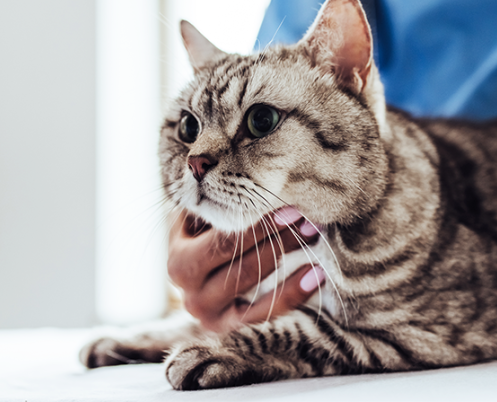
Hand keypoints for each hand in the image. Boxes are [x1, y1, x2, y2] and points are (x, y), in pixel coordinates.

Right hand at [166, 207, 323, 332]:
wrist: (192, 275)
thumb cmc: (199, 237)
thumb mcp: (196, 219)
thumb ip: (209, 202)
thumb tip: (222, 168)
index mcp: (179, 264)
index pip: (224, 243)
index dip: (259, 226)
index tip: (290, 208)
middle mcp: (191, 295)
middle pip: (242, 266)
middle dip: (279, 240)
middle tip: (308, 220)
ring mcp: (211, 315)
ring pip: (256, 287)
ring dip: (290, 261)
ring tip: (314, 238)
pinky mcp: (232, 328)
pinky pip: (267, 313)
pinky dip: (294, 293)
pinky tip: (317, 275)